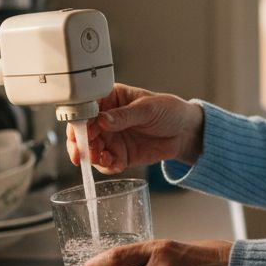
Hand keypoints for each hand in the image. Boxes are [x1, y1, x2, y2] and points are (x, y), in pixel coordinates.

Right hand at [65, 83, 204, 173]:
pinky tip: (113, 164)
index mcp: (109, 99)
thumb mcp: (148, 108)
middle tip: (82, 150)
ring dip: (91, 156)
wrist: (185, 132)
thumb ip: (125, 115)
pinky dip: (106, 166)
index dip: (80, 118)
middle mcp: (104, 119)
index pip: (86, 107)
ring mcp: (111, 138)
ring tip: (100, 158)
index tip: (80, 128)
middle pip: (82, 131)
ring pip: (90, 150)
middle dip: (80, 142)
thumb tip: (102, 120)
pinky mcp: (119, 155)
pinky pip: (106, 163)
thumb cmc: (168, 110)